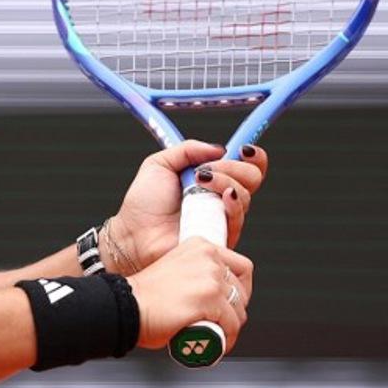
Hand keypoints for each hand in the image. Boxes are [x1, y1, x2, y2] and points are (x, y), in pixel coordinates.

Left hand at [106, 141, 267, 271]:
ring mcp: (223, 219)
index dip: (254, 156)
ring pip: (244, 196)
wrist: (133, 235)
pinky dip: (231, 205)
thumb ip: (188, 149)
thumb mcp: (159, 164)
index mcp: (211, 180)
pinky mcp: (221, 239)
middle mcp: (221, 199)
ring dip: (224, 181)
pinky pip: (237, 220)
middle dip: (233, 167)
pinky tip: (217, 199)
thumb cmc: (143, 205)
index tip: (243, 149)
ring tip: (198, 182)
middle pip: (252, 178)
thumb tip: (220, 148)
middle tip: (205, 170)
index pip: (246, 166)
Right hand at [126, 238, 252, 350]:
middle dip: (234, 311)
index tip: (230, 303)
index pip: (242, 267)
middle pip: (242, 291)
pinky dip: (226, 339)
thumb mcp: (177, 272)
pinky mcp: (210, 299)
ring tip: (213, 334)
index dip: (239, 289)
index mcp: (200, 246)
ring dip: (229, 326)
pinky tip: (213, 343)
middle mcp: (209, 258)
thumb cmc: (144, 296)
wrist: (125, 306)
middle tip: (218, 322)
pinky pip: (231, 325)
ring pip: (238, 310)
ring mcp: (211, 278)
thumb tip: (215, 294)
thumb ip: (198, 276)